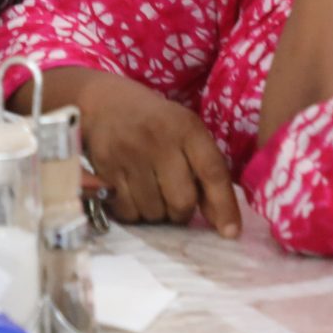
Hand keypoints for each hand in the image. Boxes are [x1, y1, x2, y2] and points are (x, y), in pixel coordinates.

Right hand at [72, 72, 240, 236]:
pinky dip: (133, 212)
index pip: (212, 172)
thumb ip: (205, 171)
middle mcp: (158, 139)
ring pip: (153, 212)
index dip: (224, 206)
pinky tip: (131, 194)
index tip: (229, 232)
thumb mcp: (184, 130)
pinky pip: (126, 211)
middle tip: (174, 201)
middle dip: (182, 212)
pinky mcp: (104, 167)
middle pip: (182, 201)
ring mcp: (128, 154)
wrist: (102, 100)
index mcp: (186, 127)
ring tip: (151, 195)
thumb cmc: (154, 120)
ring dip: (156, 214)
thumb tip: (223, 224)